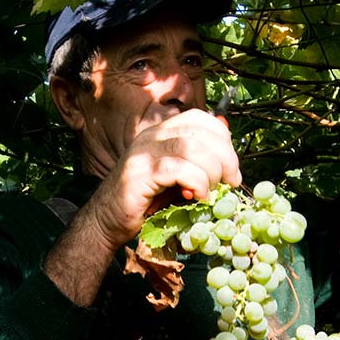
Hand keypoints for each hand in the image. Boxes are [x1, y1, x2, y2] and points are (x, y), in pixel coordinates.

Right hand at [80, 104, 241, 248]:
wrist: (108, 221)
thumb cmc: (146, 203)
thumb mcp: (178, 180)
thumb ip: (198, 168)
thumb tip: (231, 168)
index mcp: (162, 132)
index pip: (201, 118)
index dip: (223, 140)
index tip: (231, 169)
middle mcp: (152, 136)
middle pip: (200, 131)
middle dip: (225, 157)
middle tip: (230, 182)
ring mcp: (144, 152)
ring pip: (192, 147)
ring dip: (212, 171)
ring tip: (212, 191)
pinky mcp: (140, 173)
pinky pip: (179, 169)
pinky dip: (197, 183)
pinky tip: (198, 198)